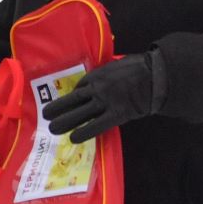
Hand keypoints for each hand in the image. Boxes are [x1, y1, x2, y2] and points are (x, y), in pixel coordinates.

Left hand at [42, 53, 160, 142]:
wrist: (157, 74)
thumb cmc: (141, 67)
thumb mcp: (119, 64)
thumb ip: (108, 73)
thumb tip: (102, 81)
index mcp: (99, 74)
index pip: (81, 86)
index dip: (74, 96)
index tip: (69, 102)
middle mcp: (98, 88)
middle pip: (73, 100)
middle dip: (58, 107)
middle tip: (45, 114)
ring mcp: (106, 101)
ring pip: (80, 113)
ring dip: (64, 121)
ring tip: (52, 129)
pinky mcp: (116, 114)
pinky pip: (96, 125)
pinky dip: (84, 132)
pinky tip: (74, 138)